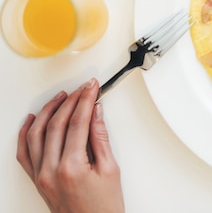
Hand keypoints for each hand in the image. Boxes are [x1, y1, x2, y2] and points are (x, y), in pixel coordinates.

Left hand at [17, 78, 124, 212]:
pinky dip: (26, 133)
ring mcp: (40, 175)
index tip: (92, 88)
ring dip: (49, 111)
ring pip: (36, 134)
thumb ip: (100, 138)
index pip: (77, 123)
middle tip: (83, 88)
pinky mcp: (37, 179)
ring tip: (62, 96)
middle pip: (56, 124)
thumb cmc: (104, 207)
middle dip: (71, 101)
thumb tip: (95, 113)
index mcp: (71, 167)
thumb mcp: (110, 170)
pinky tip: (33, 119)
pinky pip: (24, 152)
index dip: (85, 100)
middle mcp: (50, 171)